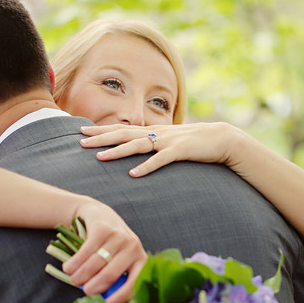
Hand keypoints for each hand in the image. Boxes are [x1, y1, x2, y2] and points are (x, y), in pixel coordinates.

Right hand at [60, 200, 146, 302]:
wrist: (100, 215)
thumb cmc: (110, 246)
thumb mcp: (119, 261)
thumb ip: (117, 280)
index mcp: (141, 260)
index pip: (135, 283)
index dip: (121, 298)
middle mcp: (133, 247)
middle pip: (110, 275)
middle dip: (93, 288)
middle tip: (85, 292)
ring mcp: (118, 236)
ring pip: (95, 265)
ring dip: (80, 276)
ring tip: (74, 280)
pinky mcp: (102, 229)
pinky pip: (84, 252)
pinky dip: (74, 264)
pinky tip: (69, 268)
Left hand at [79, 122, 245, 176]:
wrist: (222, 139)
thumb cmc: (196, 144)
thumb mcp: (172, 143)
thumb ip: (155, 147)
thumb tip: (139, 154)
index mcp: (154, 132)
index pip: (123, 128)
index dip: (102, 129)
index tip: (82, 130)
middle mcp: (157, 134)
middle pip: (124, 133)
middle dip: (101, 137)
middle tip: (80, 141)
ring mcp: (168, 141)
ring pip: (138, 145)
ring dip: (117, 151)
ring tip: (99, 157)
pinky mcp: (180, 151)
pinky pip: (160, 160)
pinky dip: (146, 167)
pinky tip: (133, 174)